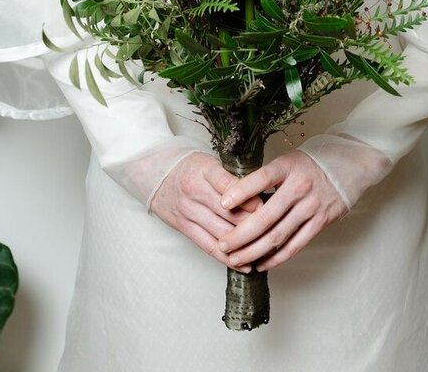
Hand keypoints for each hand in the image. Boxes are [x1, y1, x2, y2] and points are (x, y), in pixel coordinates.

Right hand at [149, 152, 263, 272]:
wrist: (152, 172)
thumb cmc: (187, 166)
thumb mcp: (209, 162)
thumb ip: (231, 177)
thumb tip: (261, 194)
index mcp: (205, 170)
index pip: (232, 187)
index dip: (252, 200)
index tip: (270, 207)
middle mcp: (195, 191)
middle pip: (230, 214)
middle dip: (254, 225)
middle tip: (275, 232)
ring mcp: (188, 211)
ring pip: (221, 234)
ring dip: (245, 246)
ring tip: (266, 253)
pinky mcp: (184, 227)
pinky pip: (208, 247)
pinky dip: (227, 258)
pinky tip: (244, 265)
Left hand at [214, 149, 348, 272]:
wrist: (352, 165)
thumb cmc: (314, 161)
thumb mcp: (290, 159)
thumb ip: (269, 177)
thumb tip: (238, 195)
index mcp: (289, 166)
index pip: (262, 179)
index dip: (241, 192)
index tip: (222, 204)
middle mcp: (300, 187)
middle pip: (266, 217)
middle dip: (240, 235)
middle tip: (223, 245)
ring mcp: (312, 207)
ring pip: (278, 236)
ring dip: (254, 251)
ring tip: (235, 258)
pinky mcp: (321, 222)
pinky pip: (295, 245)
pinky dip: (276, 258)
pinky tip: (261, 263)